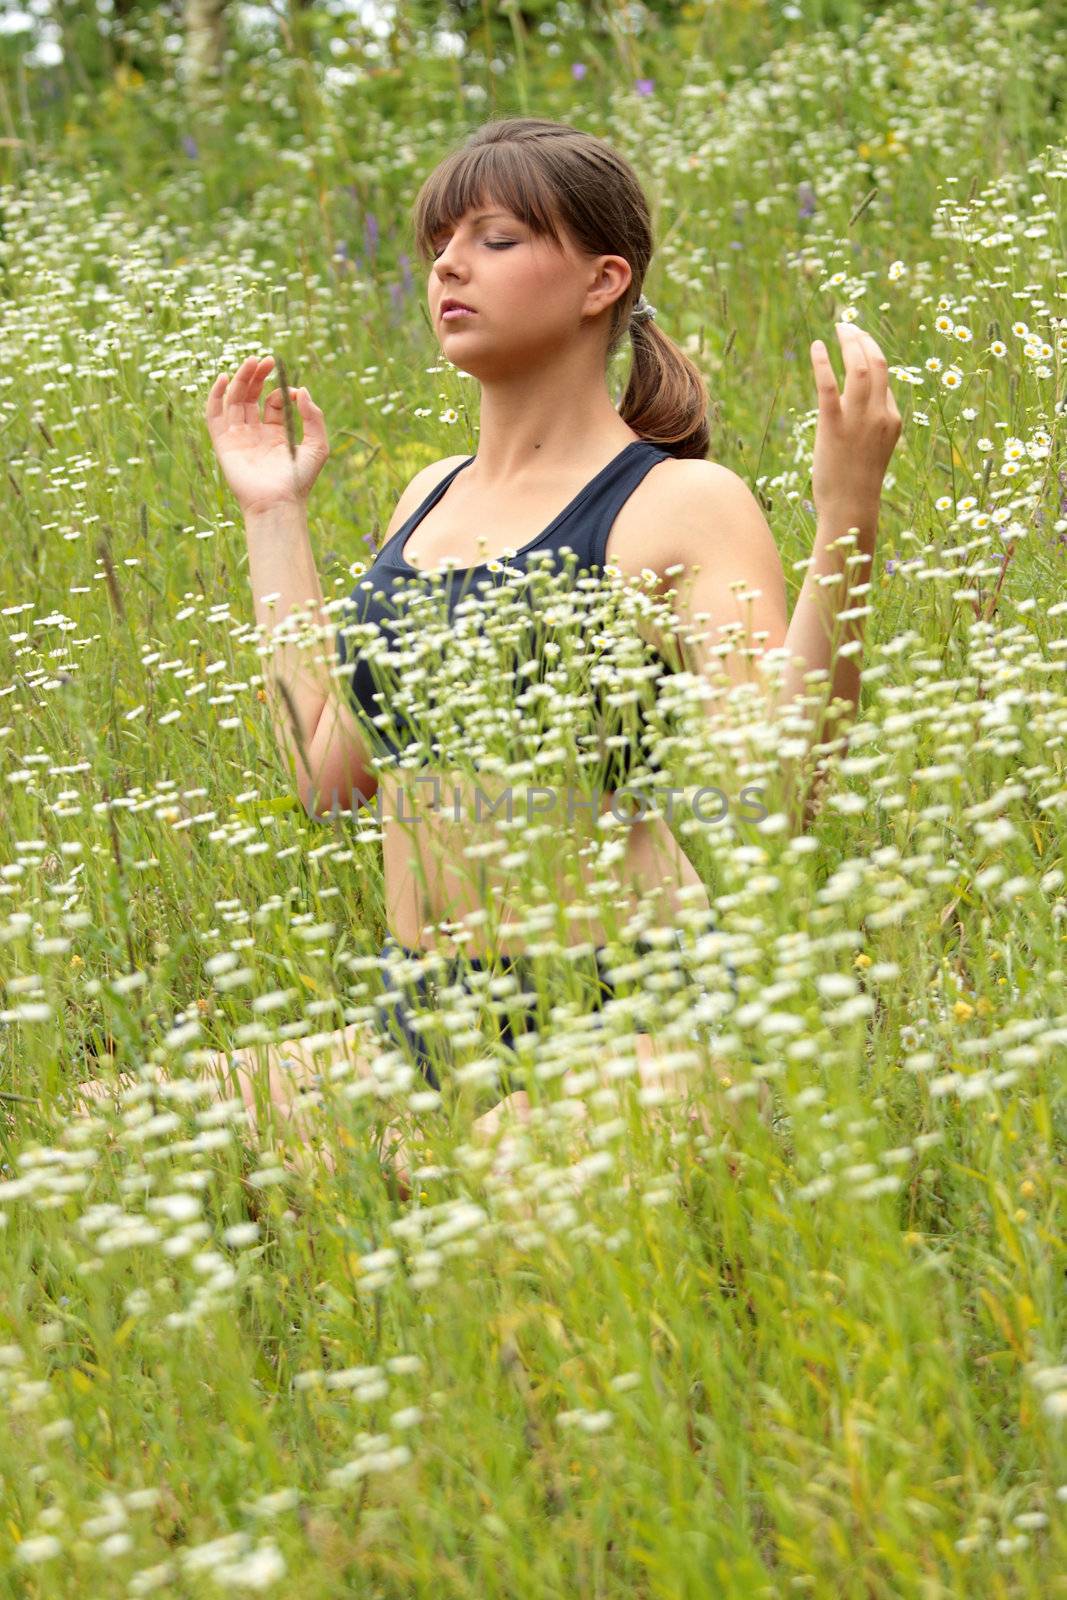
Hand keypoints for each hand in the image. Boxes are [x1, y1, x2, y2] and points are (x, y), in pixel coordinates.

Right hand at [204, 355, 329, 514]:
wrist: (278, 502)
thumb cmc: (300, 479)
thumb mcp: (318, 446)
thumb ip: (314, 417)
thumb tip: (302, 390)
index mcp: (277, 434)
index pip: (274, 403)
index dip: (282, 391)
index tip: (293, 392)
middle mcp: (256, 433)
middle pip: (252, 396)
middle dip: (258, 376)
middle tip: (266, 359)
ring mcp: (238, 436)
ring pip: (235, 399)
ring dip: (241, 378)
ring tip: (252, 361)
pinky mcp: (224, 442)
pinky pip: (214, 415)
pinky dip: (216, 395)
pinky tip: (225, 378)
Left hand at [810, 324, 901, 517]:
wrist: (851, 506)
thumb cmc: (858, 481)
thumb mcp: (874, 447)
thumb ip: (873, 422)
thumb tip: (864, 402)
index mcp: (893, 418)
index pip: (885, 377)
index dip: (871, 355)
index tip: (858, 341)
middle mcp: (880, 414)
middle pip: (878, 364)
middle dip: (864, 339)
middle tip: (848, 325)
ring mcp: (858, 420)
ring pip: (859, 369)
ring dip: (849, 343)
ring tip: (839, 327)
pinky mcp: (834, 427)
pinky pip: (829, 387)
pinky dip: (823, 363)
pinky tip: (817, 347)